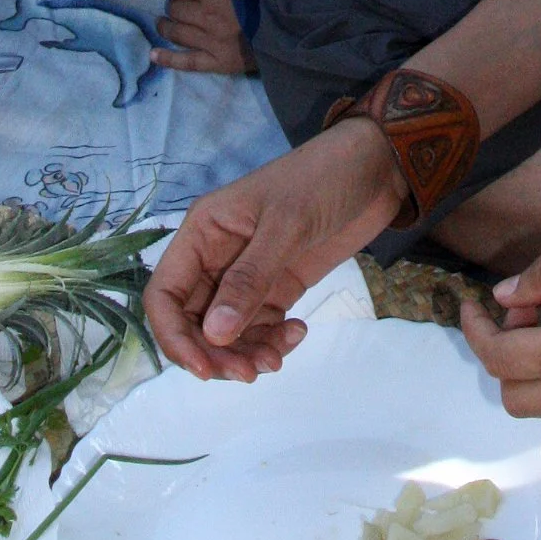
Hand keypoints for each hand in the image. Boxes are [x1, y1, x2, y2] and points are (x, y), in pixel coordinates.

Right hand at [145, 119, 408, 381]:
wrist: (376, 168)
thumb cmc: (323, 179)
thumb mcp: (285, 226)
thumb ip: (249, 280)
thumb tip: (214, 335)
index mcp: (203, 233)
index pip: (164, 295)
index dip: (174, 337)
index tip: (204, 368)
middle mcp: (216, 257)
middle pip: (193, 323)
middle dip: (215, 354)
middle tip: (251, 371)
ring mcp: (248, 274)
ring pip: (227, 332)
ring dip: (245, 353)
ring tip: (278, 359)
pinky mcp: (278, 286)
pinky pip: (261, 327)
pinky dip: (273, 340)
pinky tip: (299, 332)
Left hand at [154, 0, 255, 74]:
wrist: (291, 26)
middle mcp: (205, 17)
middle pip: (176, 9)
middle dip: (173, 4)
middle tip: (174, 4)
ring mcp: (209, 42)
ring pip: (177, 33)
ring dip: (166, 26)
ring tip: (163, 23)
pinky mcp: (216, 62)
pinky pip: (186, 62)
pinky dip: (167, 59)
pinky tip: (153, 55)